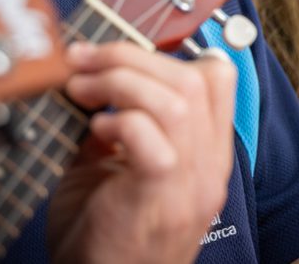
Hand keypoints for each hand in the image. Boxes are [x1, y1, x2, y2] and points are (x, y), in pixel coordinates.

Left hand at [48, 41, 237, 263]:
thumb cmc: (101, 244)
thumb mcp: (116, 174)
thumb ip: (118, 129)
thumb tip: (94, 82)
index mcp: (206, 156)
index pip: (218, 78)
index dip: (169, 54)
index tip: (117, 56)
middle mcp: (209, 167)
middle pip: (196, 79)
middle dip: (133, 56)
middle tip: (83, 60)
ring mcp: (191, 184)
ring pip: (178, 100)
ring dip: (121, 80)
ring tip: (80, 87)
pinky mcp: (160, 198)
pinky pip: (153, 137)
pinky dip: (122, 119)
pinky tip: (95, 126)